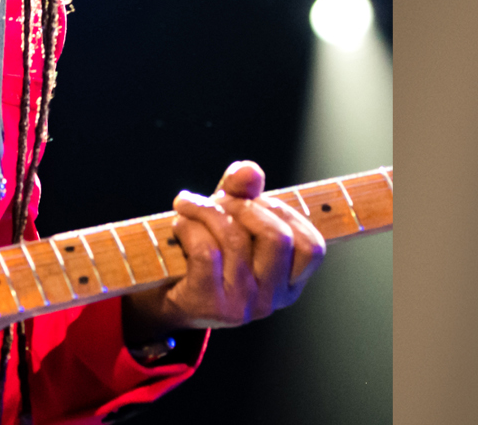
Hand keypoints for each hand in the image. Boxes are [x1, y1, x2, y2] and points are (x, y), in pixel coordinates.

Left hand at [122, 160, 326, 338]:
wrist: (166, 294)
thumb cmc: (208, 252)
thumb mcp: (233, 219)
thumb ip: (245, 192)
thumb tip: (249, 171)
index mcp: (289, 283)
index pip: (311, 247)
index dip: (286, 214)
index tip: (258, 202)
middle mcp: (270, 299)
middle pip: (277, 238)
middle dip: (245, 206)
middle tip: (220, 201)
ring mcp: (241, 306)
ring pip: (235, 239)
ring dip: (208, 211)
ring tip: (190, 205)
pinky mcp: (208, 304)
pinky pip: (206, 252)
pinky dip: (190, 228)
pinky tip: (181, 224)